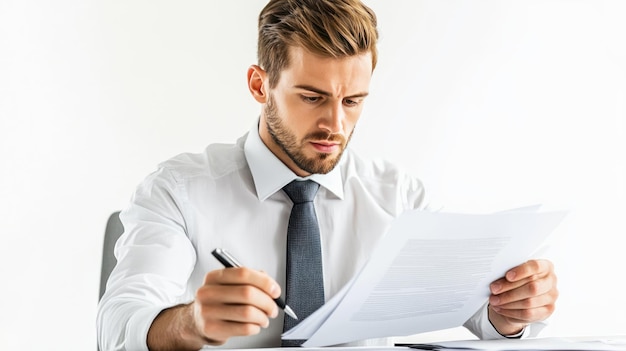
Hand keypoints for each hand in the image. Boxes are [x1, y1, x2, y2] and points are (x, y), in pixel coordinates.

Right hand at [147, 267, 280, 350]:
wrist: (195, 322)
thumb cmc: (217, 302)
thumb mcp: (228, 285)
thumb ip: (249, 279)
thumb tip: (270, 284)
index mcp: (214, 277)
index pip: (243, 273)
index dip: (264, 282)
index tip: (275, 290)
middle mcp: (208, 292)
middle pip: (247, 293)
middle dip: (267, 302)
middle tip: (273, 307)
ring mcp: (208, 311)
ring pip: (247, 312)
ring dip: (263, 317)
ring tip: (264, 318)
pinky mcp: (212, 328)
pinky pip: (243, 328)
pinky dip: (255, 327)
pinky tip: (254, 326)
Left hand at [488, 259, 557, 335]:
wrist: (521, 297)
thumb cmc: (518, 281)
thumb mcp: (514, 273)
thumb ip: (510, 272)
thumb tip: (496, 277)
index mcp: (546, 266)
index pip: (536, 266)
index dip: (521, 271)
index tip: (508, 276)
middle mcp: (551, 281)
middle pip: (532, 287)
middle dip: (509, 289)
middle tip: (494, 290)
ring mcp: (551, 297)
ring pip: (529, 302)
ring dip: (508, 302)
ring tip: (494, 301)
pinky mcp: (547, 311)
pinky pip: (528, 314)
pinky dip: (511, 312)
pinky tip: (501, 308)